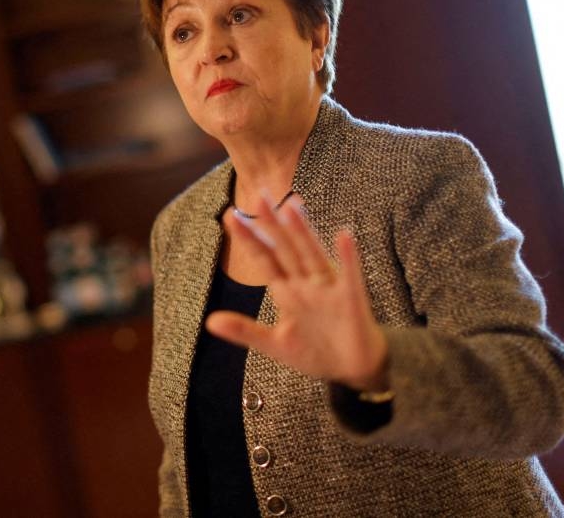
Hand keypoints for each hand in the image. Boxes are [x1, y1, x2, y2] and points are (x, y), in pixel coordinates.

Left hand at [207, 193, 388, 390]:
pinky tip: (344, 236)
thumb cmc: (315, 352)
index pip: (264, 259)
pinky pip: (350, 276)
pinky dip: (347, 257)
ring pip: (313, 255)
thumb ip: (244, 330)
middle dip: (272, 224)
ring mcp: (329, 289)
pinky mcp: (351, 300)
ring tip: (291, 207)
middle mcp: (306, 284)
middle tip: (258, 195)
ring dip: (303, 233)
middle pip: (286, 249)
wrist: (353, 369)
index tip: (230, 215)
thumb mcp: (274, 344)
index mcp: (286, 291)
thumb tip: (209, 322)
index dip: (249, 239)